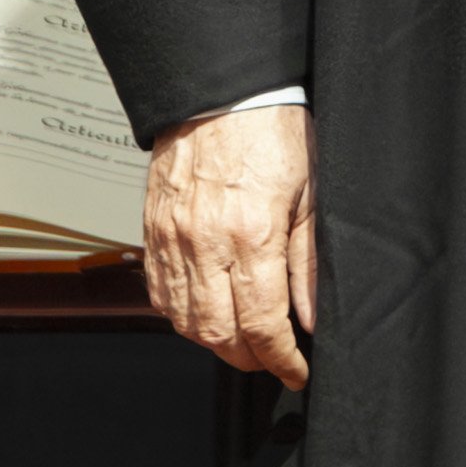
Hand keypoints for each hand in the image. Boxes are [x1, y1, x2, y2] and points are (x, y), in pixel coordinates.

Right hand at [142, 101, 315, 388]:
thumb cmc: (272, 131)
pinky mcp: (154, 234)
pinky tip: (207, 313)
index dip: (280, 359)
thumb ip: (308, 261)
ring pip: (185, 321)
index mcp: (251, 234)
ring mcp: (173, 240)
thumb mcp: (311, 193)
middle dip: (249, 358)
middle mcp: (205, 243)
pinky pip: (160, 295)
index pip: (262, 324)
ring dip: (215, 343)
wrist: (221, 95)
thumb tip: (309, 317)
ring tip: (245, 341)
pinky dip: (183, 317)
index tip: (295, 371)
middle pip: (218, 334)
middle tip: (273, 359)